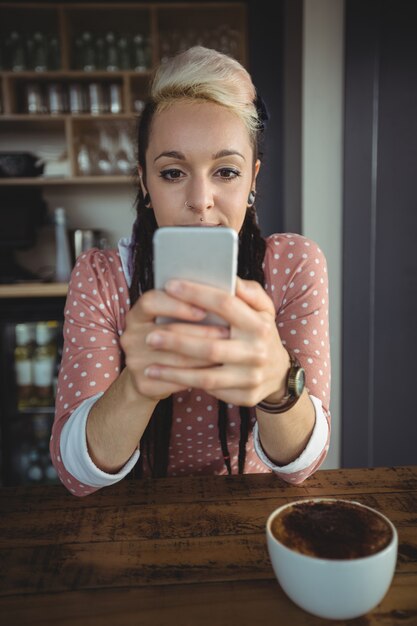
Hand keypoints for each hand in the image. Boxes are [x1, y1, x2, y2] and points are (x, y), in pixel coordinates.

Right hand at [120, 287, 229, 401]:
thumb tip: (219, 295)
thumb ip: (188, 305)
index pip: (151, 302)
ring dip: (206, 354)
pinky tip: (217, 370)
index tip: (204, 309)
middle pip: (168, 331)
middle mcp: (130, 337)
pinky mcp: (143, 384)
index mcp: (136, 315)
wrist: (151, 378)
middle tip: (227, 332)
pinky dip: (199, 375)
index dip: (177, 304)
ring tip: (228, 350)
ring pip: (177, 358)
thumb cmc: (171, 339)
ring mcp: (134, 362)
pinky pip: (177, 380)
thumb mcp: (171, 319)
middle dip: (201, 331)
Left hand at [142, 277, 289, 405]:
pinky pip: (210, 390)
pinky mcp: (245, 396)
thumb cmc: (260, 334)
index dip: (197, 294)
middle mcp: (257, 351)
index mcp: (259, 324)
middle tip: (150, 336)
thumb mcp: (263, 310)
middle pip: (210, 345)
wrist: (279, 374)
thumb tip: (230, 278)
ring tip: (149, 366)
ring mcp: (252, 377)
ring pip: (206, 375)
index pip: (225, 304)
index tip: (170, 286)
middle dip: (177, 340)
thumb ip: (249, 292)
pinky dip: (184, 384)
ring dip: (174, 371)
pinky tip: (165, 378)